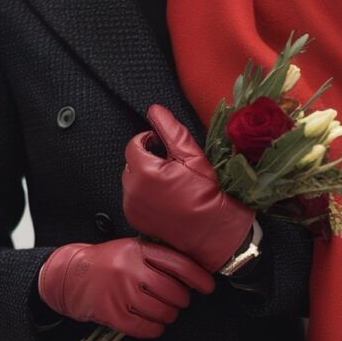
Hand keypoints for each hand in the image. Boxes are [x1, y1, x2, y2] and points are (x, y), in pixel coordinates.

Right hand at [37, 236, 214, 338]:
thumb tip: (191, 276)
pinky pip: (145, 328)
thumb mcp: (130, 249)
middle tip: (177, 301)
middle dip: (181, 300)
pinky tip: (153, 325)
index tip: (208, 287)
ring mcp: (120, 293)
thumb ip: (156, 258)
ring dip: (169, 316)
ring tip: (164, 312)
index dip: (198, 278)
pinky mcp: (112, 314)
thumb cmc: (105, 262)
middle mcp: (130, 270)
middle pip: (173, 292)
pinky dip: (155, 329)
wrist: (68, 275)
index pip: (178, 264)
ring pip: (162, 311)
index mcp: (138, 250)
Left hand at [122, 104, 254, 271]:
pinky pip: (132, 198)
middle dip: (147, 159)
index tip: (163, 146)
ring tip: (168, 184)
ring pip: (131, 180)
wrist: (210, 230)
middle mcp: (132, 190)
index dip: (149, 141)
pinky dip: (143, 195)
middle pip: (131, 162)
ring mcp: (131, 206)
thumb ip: (170, 129)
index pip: (134, 144)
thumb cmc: (204, 193)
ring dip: (144, 177)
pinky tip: (163, 199)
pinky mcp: (134, 219)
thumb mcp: (191, 155)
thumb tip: (155, 110)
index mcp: (144, 171)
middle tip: (170, 167)